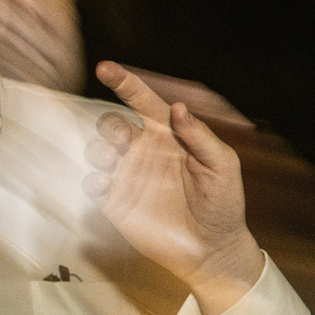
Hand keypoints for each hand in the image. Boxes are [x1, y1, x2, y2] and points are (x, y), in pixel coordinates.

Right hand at [84, 61, 263, 314]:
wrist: (212, 247)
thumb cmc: (223, 202)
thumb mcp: (223, 166)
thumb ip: (201, 137)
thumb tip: (178, 108)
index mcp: (169, 135)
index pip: (143, 101)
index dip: (124, 82)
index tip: (105, 68)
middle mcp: (144, 151)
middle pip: (113, 124)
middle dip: (109, 124)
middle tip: (121, 138)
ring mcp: (128, 175)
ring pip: (98, 150)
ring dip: (98, 150)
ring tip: (110, 160)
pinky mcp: (116, 202)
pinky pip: (92, 184)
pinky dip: (91, 181)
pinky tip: (105, 185)